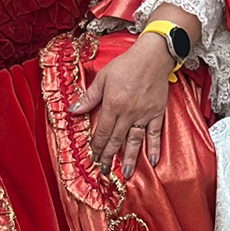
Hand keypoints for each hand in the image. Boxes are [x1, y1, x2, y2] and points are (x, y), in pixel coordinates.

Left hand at [70, 35, 171, 178]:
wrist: (153, 55)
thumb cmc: (127, 64)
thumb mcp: (103, 77)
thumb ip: (89, 97)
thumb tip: (72, 111)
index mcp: (113, 105)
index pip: (101, 132)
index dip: (96, 146)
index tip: (93, 158)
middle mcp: (128, 113)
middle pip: (116, 140)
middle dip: (109, 157)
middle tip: (105, 171)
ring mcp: (143, 114)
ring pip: (134, 141)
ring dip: (129, 159)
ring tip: (126, 174)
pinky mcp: (156, 112)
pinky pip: (154, 133)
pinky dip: (154, 147)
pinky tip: (153, 160)